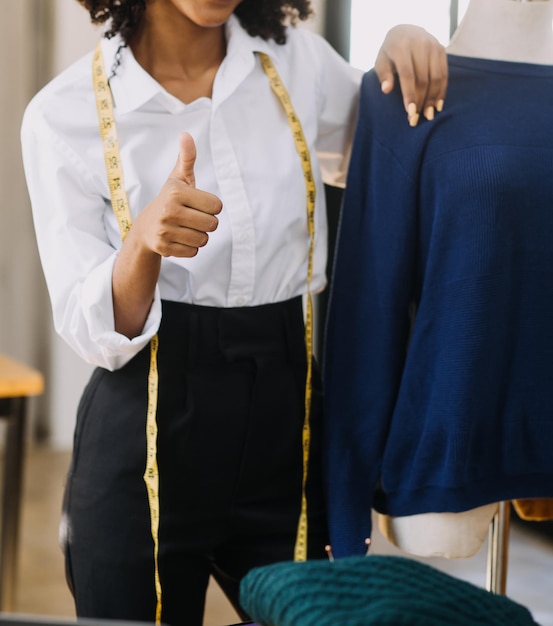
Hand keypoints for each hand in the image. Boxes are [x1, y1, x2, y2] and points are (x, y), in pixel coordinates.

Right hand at [136, 132, 221, 257]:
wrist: (145, 228)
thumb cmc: (169, 200)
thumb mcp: (178, 178)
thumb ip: (187, 158)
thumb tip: (186, 135)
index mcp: (176, 192)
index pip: (217, 206)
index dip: (211, 206)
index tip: (198, 204)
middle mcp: (169, 211)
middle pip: (213, 224)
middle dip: (207, 223)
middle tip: (193, 218)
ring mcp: (165, 231)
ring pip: (204, 240)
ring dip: (199, 236)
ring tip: (185, 228)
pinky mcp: (164, 248)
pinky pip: (194, 252)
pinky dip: (190, 247)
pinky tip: (179, 238)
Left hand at [374, 24, 447, 126]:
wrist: (406, 31)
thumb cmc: (390, 52)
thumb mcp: (381, 61)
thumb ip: (383, 75)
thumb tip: (386, 90)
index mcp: (402, 46)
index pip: (407, 74)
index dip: (409, 94)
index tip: (410, 113)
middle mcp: (420, 44)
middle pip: (423, 78)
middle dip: (420, 101)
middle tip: (416, 119)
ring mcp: (433, 45)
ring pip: (436, 77)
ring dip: (432, 98)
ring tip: (428, 115)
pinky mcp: (442, 49)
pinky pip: (444, 73)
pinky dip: (441, 91)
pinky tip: (438, 105)